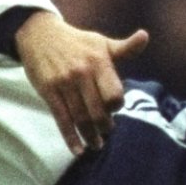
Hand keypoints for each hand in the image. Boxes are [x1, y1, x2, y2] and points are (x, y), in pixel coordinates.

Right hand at [13, 12, 152, 154]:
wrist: (40, 34)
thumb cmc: (77, 42)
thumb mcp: (101, 42)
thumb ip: (125, 48)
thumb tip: (145, 37)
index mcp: (99, 61)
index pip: (114, 94)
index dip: (117, 106)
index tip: (114, 109)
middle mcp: (82, 73)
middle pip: (98, 110)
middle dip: (105, 126)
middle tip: (107, 131)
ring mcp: (64, 83)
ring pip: (80, 118)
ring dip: (90, 136)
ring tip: (96, 145)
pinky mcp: (48, 92)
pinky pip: (61, 119)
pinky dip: (70, 138)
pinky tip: (78, 149)